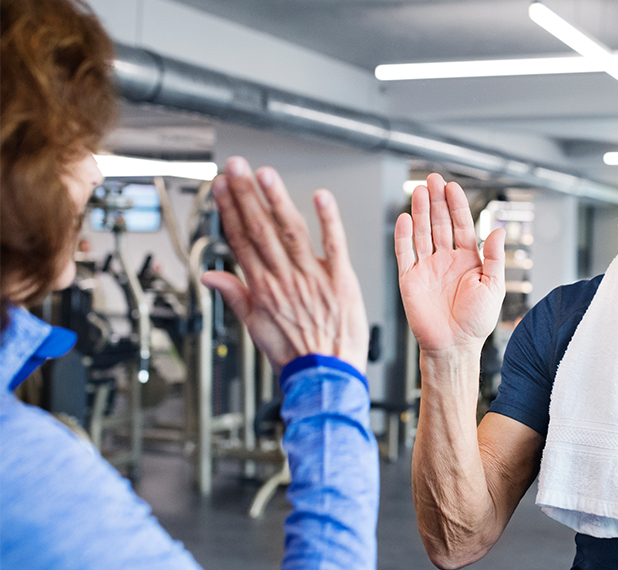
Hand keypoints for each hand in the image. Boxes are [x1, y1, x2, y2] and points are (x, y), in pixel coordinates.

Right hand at [200, 156, 368, 370]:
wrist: (325, 376)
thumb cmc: (294, 354)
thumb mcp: (255, 328)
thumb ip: (234, 295)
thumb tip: (209, 277)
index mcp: (262, 289)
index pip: (240, 240)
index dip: (229, 211)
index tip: (221, 186)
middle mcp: (284, 279)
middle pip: (260, 229)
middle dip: (246, 195)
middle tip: (236, 166)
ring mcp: (312, 278)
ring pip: (291, 232)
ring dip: (277, 200)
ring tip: (265, 174)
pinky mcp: (340, 280)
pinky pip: (334, 245)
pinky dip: (328, 220)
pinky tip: (321, 196)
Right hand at [394, 173, 504, 355]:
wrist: (454, 346)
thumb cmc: (476, 322)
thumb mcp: (494, 287)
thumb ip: (494, 257)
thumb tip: (497, 231)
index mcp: (468, 260)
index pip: (461, 225)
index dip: (457, 205)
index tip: (452, 186)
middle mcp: (446, 260)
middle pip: (440, 223)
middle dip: (436, 201)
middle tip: (432, 179)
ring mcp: (427, 267)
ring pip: (422, 232)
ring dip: (421, 211)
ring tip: (419, 191)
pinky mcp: (409, 279)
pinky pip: (404, 252)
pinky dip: (403, 235)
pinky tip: (405, 218)